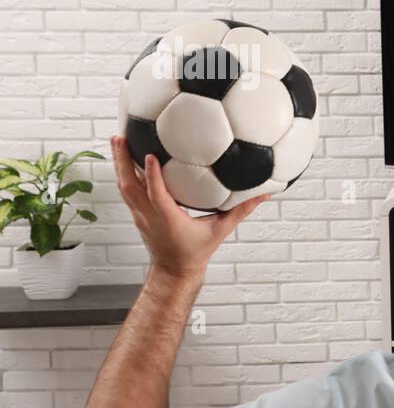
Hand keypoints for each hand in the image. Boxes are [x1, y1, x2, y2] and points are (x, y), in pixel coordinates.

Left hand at [112, 136, 266, 280]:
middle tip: (120, 137)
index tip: (150, 155)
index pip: (157, 195)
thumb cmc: (196, 251)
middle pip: (129, 186)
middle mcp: (150, 216)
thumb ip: (240, 211)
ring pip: (123, 187)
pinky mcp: (138, 214)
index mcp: (170, 220)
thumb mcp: (220, 231)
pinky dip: (123, 173)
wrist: (175, 270)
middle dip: (123, 161)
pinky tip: (123, 159)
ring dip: (118, 164)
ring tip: (117, 141)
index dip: (152, 175)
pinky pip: (126, 191)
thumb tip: (262, 195)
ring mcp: (140, 216)